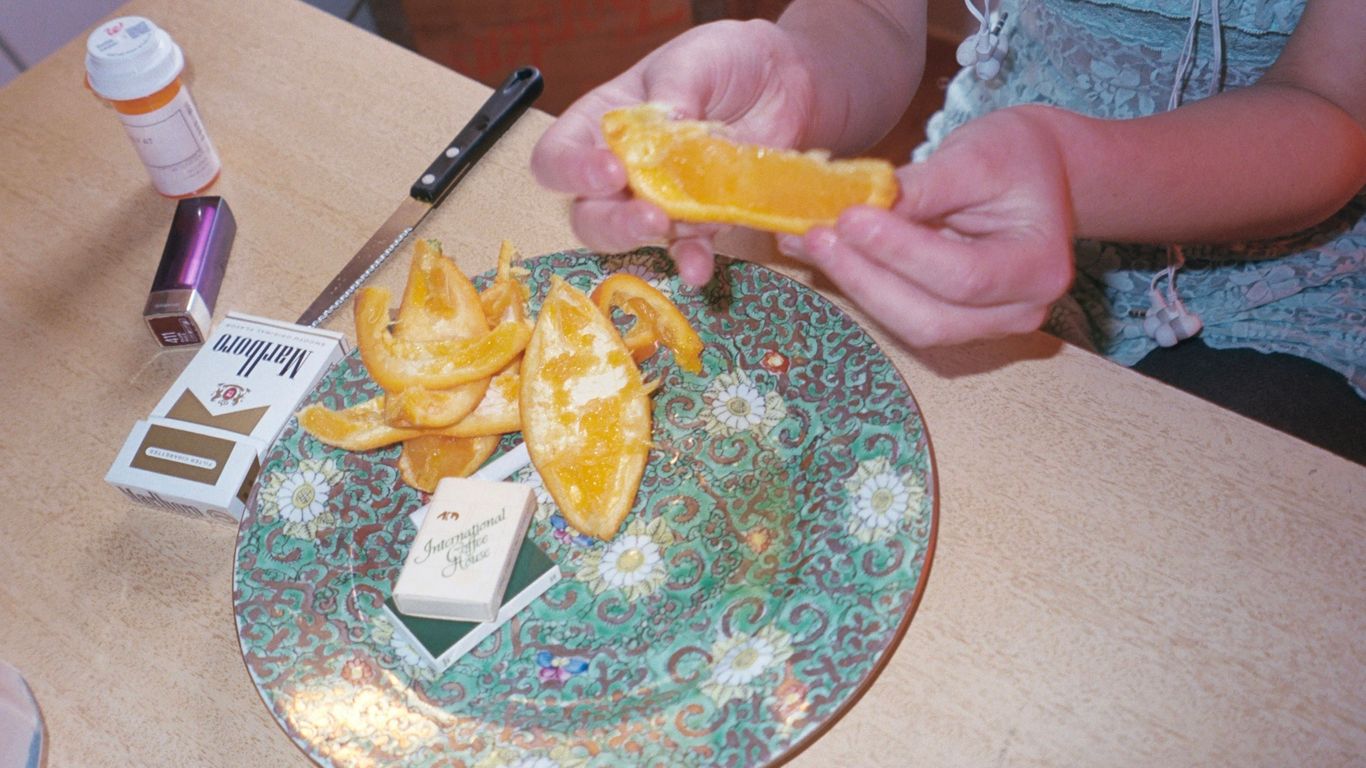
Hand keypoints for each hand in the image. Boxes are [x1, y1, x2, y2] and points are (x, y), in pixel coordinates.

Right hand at [531, 20, 817, 284]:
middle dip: (610, 221)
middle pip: (587, 212)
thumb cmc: (725, 60)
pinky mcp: (700, 221)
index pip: (558, 156)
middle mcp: (620, 169)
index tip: (610, 171)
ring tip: (669, 232)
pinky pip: (685, 249)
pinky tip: (698, 266)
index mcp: (601, 123)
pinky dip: (690, 260)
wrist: (785, 81)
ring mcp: (659, 200)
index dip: (572, 171)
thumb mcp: (696, 59)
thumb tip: (663, 122)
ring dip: (643, 243)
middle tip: (647, 215)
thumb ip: (674, 89)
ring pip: (628, 238)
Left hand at [780, 106, 1076, 346]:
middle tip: (815, 235)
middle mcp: (1018, 311)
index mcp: (1040, 267)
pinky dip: (859, 283)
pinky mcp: (952, 322)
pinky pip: (900, 314)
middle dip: (865, 278)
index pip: (964, 276)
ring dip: (853, 284)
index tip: (850, 218)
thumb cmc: (1015, 157)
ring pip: (909, 325)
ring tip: (807, 241)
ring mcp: (986, 326)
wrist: (1039, 173)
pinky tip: (825, 252)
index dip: (901, 253)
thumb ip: (924, 187)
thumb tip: (862, 207)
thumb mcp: (976, 155)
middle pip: (931, 318)